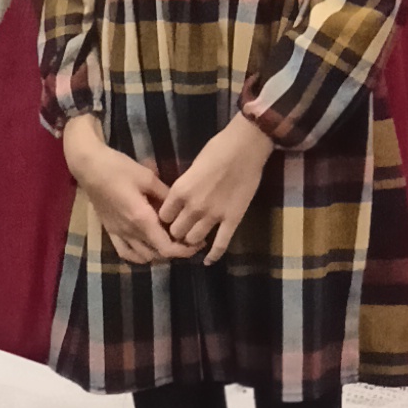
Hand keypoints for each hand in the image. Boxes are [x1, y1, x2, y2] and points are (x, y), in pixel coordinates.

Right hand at [62, 114, 178, 267]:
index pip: (167, 248)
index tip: (198, 243)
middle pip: (157, 255)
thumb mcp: (148, 177)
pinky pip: (125, 253)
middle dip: (176, 252)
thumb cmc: (119, 168)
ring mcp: (118, 233)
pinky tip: (147, 249)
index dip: (185, 251)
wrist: (89, 167)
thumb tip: (183, 207)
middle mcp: (130, 231)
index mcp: (141, 219)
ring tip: (169, 243)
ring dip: (159, 255)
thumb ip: (166, 195)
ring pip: (143, 257)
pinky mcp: (110, 231)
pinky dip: (139, 256)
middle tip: (189, 240)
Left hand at [157, 111, 273, 266]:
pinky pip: (220, 244)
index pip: (163, 217)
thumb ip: (184, 187)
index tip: (171, 219)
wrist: (245, 147)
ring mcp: (213, 215)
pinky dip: (213, 255)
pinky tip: (209, 261)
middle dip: (177, 232)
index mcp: (180, 191)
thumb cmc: (217, 149)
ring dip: (193, 241)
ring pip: (194, 240)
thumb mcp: (192, 167)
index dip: (165, 220)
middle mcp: (193, 206)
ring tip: (196, 238)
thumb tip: (179, 200)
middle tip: (183, 229)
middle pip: (176, 232)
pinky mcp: (232, 219)